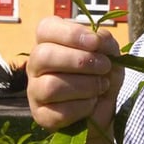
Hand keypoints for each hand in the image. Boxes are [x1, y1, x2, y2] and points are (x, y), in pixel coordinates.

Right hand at [26, 16, 124, 133]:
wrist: (104, 109)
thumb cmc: (101, 75)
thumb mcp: (109, 53)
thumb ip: (104, 41)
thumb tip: (97, 40)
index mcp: (49, 41)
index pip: (46, 28)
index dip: (71, 34)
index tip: (95, 42)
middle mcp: (36, 64)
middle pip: (44, 55)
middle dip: (80, 61)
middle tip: (104, 66)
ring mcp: (35, 90)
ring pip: (51, 86)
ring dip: (85, 86)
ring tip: (101, 86)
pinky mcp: (40, 115)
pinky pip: (59, 112)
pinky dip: (83, 107)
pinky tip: (91, 104)